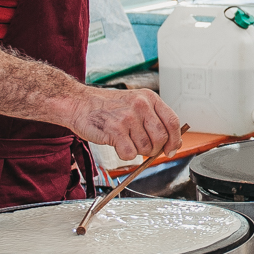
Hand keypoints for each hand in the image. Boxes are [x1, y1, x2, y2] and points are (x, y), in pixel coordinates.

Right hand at [64, 86, 181, 159]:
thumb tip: (170, 142)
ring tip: (126, 141)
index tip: (171, 149)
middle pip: (161, 138)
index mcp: (149, 98)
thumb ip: (152, 117)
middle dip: (154, 149)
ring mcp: (128, 117)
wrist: (79, 103)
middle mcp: (141, 105)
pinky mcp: (115, 130)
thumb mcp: (135, 102)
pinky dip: (125, 155)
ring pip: (146, 148)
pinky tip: (117, 145)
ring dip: (137, 151)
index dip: (175, 139)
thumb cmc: (106, 106)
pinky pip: (130, 154)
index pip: (172, 121)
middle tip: (144, 148)